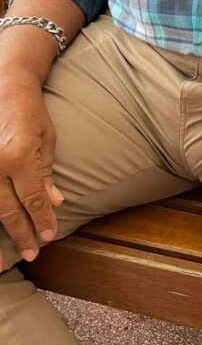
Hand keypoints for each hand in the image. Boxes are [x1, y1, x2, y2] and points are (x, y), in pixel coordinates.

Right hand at [0, 72, 62, 269]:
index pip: (33, 199)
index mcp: (20, 156)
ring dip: (2, 231)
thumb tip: (54, 203)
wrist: (6, 87)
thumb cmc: (30, 111)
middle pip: (9, 210)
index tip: (49, 236)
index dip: (41, 220)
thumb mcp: (47, 139)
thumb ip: (46, 173)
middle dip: (22, 233)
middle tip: (32, 252)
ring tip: (6, 257)